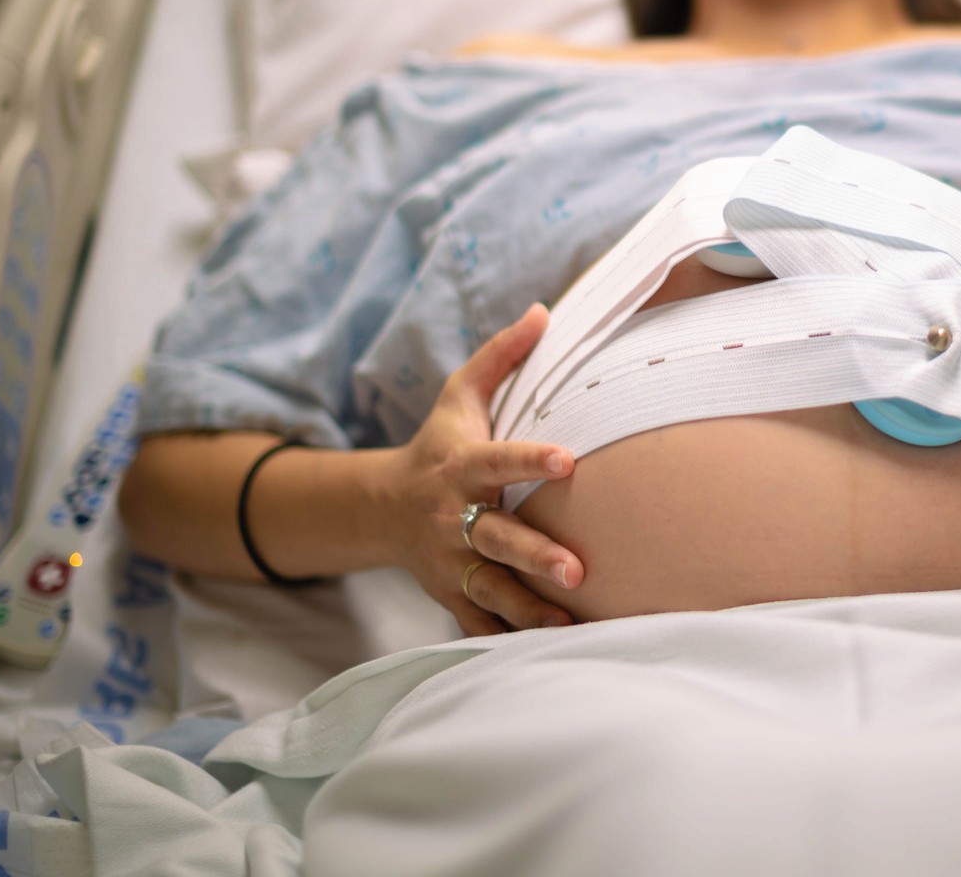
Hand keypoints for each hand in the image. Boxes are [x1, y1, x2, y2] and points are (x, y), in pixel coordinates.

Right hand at [369, 303, 586, 635]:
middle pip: (498, 539)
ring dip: (528, 608)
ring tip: (570, 620)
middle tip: (578, 569)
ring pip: (491, 591)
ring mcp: (451, 562)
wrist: (383, 509)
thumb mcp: (459, 395)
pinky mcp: (451, 595)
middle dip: (535, 556)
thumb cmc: (439, 445)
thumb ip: (502, 355)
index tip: (569, 459)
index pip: (500, 460)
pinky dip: (507, 639)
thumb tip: (545, 310)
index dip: (531, 459)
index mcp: (462, 467)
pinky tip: (549, 650)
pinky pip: (479, 624)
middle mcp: (455, 519)